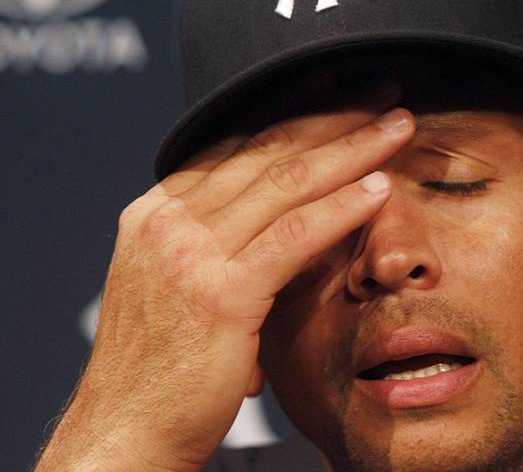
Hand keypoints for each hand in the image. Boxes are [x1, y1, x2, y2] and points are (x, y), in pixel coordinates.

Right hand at [36, 83, 413, 470]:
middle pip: (265, 152)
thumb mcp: (181, 289)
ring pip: (285, 183)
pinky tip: (380, 188)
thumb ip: (219, 247)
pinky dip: (341, 208)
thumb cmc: (161, 370)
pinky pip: (293, 237)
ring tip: (396, 126)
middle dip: (331, 116)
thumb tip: (277, 226)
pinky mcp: (219, 293)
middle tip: (380, 92)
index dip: (293, 115)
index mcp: (156, 214)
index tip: (337, 92)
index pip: (235, 147)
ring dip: (350, 148)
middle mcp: (167, 222)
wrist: (126, 431)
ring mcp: (189, 253)